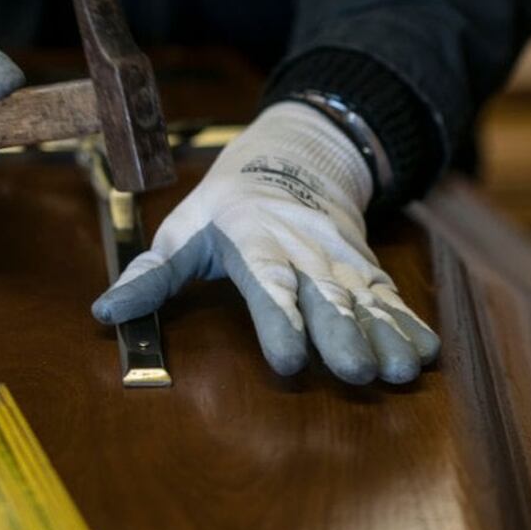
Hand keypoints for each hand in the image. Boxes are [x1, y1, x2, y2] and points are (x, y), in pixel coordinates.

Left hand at [92, 102, 439, 383]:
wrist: (293, 156)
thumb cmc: (225, 206)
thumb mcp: (182, 232)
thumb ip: (149, 276)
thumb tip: (104, 315)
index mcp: (253, 239)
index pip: (267, 283)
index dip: (279, 321)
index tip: (288, 360)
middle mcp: (302, 248)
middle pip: (325, 294)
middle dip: (343, 334)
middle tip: (358, 373)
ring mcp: (339, 258)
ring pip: (364, 298)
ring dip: (384, 334)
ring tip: (400, 370)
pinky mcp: (364, 267)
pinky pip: (390, 295)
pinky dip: (409, 323)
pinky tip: (426, 354)